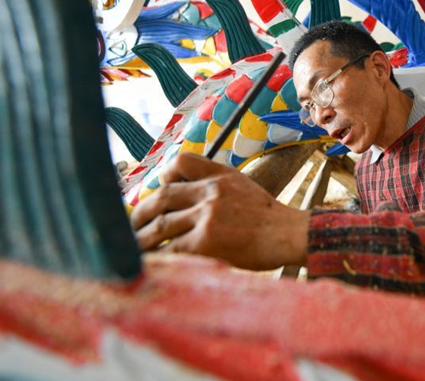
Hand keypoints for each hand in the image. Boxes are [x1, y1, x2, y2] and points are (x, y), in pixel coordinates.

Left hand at [130, 153, 309, 269]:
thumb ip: (217, 184)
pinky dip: (158, 256)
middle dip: (141, 212)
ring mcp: (207, 216)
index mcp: (220, 176)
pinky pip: (171, 248)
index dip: (162, 176)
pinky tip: (155, 262)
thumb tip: (186, 195)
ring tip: (136, 248)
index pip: (180, 163)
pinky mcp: (206, 241)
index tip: (156, 192)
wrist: (289, 235)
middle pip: (162, 196)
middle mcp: (211, 192)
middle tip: (134, 226)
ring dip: (142, 238)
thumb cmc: (269, 218)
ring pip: (160, 225)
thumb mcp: (244, 186)